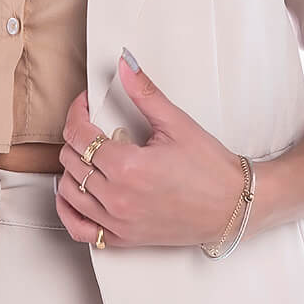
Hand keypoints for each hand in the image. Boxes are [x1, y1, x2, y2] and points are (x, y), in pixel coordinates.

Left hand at [55, 49, 245, 248]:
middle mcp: (117, 197)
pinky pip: (79, 229)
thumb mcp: (177, 123)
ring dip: (73, 169)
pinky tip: (75, 194)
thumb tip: (125, 64)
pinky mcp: (123, 239)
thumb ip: (144, 93)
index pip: (79, 134)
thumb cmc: (211, 169)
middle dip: (77, 136)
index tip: (86, 104)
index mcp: (128, 166)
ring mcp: (118, 221)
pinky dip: (69, 210)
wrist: (233, 206)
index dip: (77, 112)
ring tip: (90, 156)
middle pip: (70, 160)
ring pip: (69, 191)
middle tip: (95, 126)